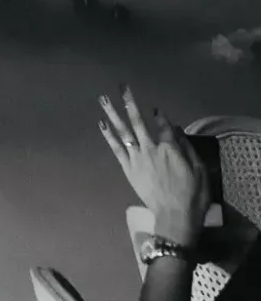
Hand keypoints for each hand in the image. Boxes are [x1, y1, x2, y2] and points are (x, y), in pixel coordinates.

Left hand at [101, 90, 207, 244]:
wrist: (175, 214)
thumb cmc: (193, 193)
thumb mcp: (198, 169)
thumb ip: (186, 147)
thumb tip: (175, 129)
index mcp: (169, 148)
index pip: (164, 126)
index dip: (160, 117)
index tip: (156, 111)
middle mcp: (150, 148)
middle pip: (138, 121)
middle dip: (130, 102)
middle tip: (121, 86)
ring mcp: (136, 157)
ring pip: (123, 131)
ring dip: (113, 113)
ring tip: (103, 98)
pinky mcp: (127, 168)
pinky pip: (115, 148)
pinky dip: (108, 135)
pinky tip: (101, 123)